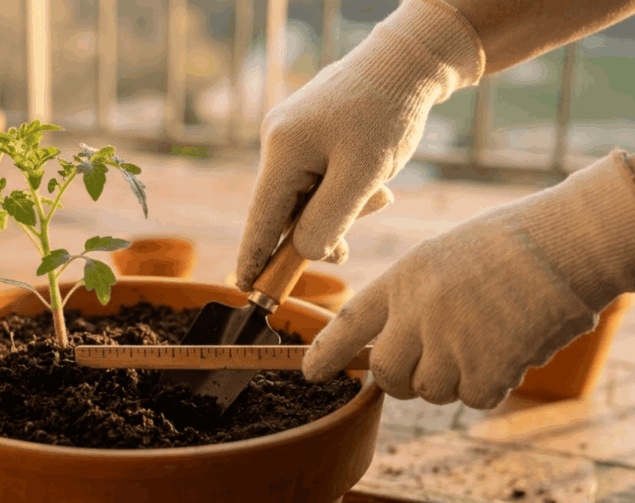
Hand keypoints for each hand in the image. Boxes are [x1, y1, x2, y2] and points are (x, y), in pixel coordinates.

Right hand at [236, 0, 483, 290]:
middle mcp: (277, 141)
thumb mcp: (363, 176)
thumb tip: (305, 253)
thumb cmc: (388, 115)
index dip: (254, 257)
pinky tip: (369, 183)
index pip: (261, 218)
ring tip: (376, 197)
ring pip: (303, 194)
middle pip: (284, 208)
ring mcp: (290, 135)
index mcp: (283, 151)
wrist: (408, 61)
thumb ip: (329, 220)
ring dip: (334, 209)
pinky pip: (315, 176)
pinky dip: (338, 190)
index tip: (246, 288)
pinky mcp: (308, 132)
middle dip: (313, 231)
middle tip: (345, 251)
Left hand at [302, 150, 634, 408]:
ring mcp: (449, 342)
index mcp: (403, 279)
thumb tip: (401, 348)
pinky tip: (510, 350)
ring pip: (430, 390)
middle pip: (387, 374)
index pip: (351, 323)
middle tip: (431, 363)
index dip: (327, 352)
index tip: (310, 372)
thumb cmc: (510, 244)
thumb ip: (413, 299)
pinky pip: (473, 397)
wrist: (565, 244)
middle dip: (403, 379)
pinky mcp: (485, 367)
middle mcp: (416, 313)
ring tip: (484, 340)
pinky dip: (491, 384)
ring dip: (453, 379)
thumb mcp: (442, 257)